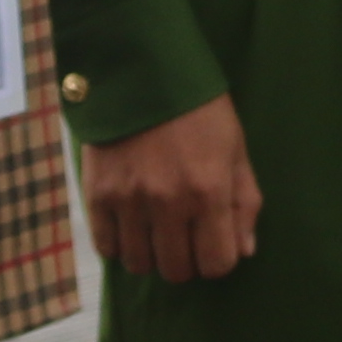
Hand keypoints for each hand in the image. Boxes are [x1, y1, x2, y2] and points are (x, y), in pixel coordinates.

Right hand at [86, 95, 260, 282]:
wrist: (141, 71)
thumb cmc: (198, 109)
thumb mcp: (235, 148)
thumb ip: (244, 202)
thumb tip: (244, 252)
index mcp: (209, 190)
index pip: (217, 263)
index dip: (219, 261)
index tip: (214, 246)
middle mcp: (168, 202)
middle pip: (177, 270)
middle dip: (186, 261)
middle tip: (184, 239)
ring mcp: (129, 200)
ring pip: (139, 264)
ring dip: (151, 255)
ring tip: (155, 232)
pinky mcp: (97, 194)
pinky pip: (106, 247)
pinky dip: (119, 244)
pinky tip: (129, 226)